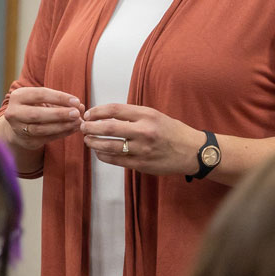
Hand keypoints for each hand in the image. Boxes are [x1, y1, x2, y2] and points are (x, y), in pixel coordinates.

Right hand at [3, 87, 84, 149]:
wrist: (19, 125)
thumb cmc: (35, 107)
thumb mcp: (42, 99)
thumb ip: (60, 101)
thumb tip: (80, 106)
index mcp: (18, 96)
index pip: (40, 94)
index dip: (60, 98)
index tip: (76, 101)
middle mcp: (14, 112)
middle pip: (38, 114)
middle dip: (59, 114)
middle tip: (77, 113)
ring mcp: (18, 129)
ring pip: (42, 129)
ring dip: (62, 126)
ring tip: (77, 123)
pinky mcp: (27, 141)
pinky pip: (46, 138)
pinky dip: (62, 134)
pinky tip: (73, 129)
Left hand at [81, 103, 202, 175]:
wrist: (191, 151)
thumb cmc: (172, 131)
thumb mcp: (154, 115)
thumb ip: (132, 115)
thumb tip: (106, 115)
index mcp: (147, 116)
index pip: (114, 110)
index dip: (97, 111)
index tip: (89, 114)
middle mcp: (144, 132)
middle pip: (108, 128)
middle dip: (90, 128)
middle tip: (82, 127)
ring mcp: (142, 150)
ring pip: (109, 146)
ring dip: (94, 143)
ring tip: (87, 140)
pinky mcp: (141, 165)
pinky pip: (115, 160)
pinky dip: (103, 155)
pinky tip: (99, 152)